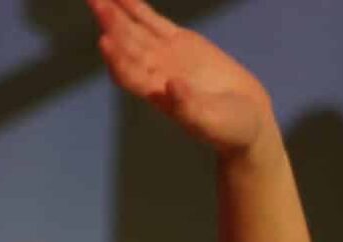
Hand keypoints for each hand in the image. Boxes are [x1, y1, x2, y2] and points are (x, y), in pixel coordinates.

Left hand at [87, 0, 273, 155]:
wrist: (246, 117)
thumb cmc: (229, 129)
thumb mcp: (212, 122)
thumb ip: (190, 107)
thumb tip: (170, 86)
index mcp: (158, 95)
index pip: (131, 75)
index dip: (117, 59)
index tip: (105, 40)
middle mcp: (154, 73)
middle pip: (128, 47)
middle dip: (111, 25)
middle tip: (96, 2)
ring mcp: (165, 55)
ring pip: (135, 29)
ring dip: (116, 12)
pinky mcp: (179, 41)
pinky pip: (152, 20)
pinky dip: (136, 7)